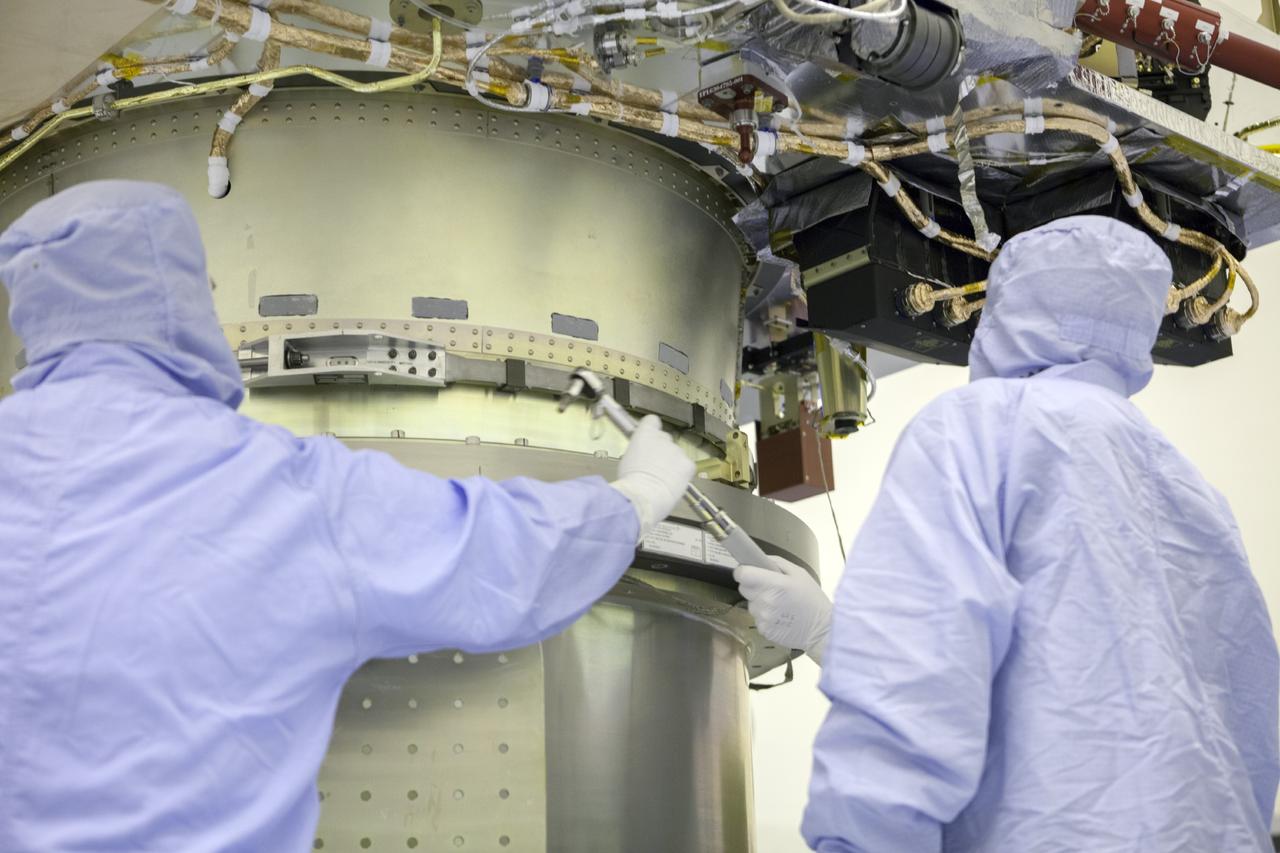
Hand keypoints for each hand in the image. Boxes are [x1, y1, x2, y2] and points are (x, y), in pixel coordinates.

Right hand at [610, 415, 695, 537]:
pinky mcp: (689, 464)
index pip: (651, 420)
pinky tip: (673, 483)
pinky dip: (682, 474)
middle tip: (654, 467)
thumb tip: (643, 455)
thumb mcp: (626, 460)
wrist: (644, 496)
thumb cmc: (630, 481)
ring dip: (672, 464)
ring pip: (676, 455)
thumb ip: (639, 451)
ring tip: (663, 480)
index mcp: (645, 434)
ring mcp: (678, 450)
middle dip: (662, 451)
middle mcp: (663, 438)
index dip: (651, 429)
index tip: (649, 439)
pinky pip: (686, 466)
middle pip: (665, 439)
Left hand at [734, 556, 832, 663]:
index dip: (744, 571)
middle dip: (753, 585)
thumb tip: (759, 559)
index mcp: (774, 584)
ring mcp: (763, 617)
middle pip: (744, 588)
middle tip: (770, 588)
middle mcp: (765, 601)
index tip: (750, 571)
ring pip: (750, 603)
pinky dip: (764, 616)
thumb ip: (777, 562)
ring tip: (779, 604)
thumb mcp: (799, 573)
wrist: (821, 629)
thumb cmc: (812, 600)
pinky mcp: (763, 630)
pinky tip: (779, 616)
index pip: (743, 575)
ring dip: (759, 602)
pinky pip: (757, 617)